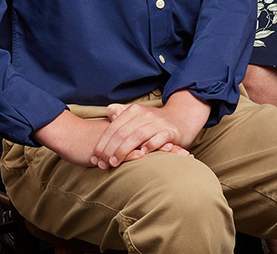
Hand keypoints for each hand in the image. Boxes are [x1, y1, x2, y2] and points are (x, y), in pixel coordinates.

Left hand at [89, 92, 209, 168]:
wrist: (181, 118)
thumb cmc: (153, 122)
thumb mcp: (136, 114)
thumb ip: (122, 112)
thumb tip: (109, 111)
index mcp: (133, 110)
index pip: (113, 128)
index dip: (102, 143)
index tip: (95, 157)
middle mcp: (145, 114)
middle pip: (122, 133)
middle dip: (109, 150)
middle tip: (102, 164)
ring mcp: (158, 122)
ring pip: (137, 136)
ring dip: (124, 151)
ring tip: (114, 163)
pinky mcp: (170, 131)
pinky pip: (158, 138)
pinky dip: (149, 146)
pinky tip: (141, 155)